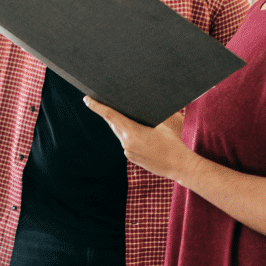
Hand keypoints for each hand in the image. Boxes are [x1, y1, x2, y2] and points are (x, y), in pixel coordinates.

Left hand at [83, 97, 197, 182]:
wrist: (179, 166)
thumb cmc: (173, 143)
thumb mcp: (163, 124)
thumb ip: (147, 117)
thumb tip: (140, 109)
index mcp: (133, 132)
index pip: (111, 116)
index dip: (97, 107)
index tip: (87, 99)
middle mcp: (126, 143)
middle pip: (113, 124)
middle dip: (109, 114)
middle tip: (103, 102)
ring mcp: (128, 152)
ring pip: (120, 134)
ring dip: (121, 125)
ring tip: (128, 116)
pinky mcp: (131, 158)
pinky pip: (126, 143)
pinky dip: (128, 136)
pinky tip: (139, 134)